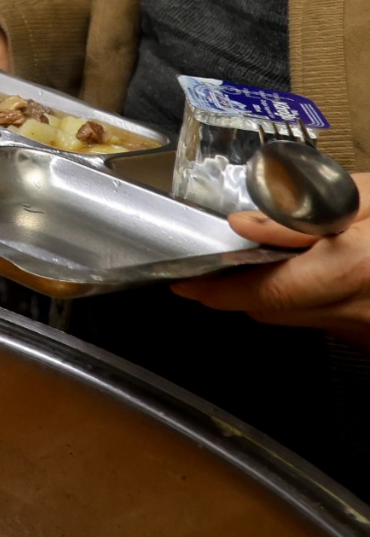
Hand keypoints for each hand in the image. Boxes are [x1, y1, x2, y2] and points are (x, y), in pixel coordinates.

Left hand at [174, 175, 369, 344]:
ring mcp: (362, 330)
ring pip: (295, 318)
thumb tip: (243, 225)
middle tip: (221, 262)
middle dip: (240, 289)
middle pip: (272, 311)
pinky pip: (325, 321)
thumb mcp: (365, 197)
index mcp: (351, 269)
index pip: (267, 292)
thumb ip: (301, 211)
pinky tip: (319, 273)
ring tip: (273, 260)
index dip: (220, 291)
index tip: (184, 282)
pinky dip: (311, 300)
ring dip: (276, 294)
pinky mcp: (369, 338)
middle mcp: (355, 310)